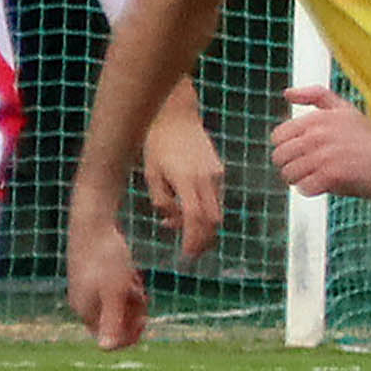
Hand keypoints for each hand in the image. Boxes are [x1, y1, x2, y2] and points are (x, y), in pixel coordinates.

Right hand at [65, 214, 145, 349]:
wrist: (95, 223)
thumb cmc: (107, 258)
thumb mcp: (116, 291)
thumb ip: (112, 320)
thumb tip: (106, 350)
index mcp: (86, 311)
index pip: (110, 341)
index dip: (131, 335)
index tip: (144, 316)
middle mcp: (84, 303)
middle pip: (117, 324)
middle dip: (134, 312)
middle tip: (139, 292)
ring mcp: (89, 289)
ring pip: (120, 306)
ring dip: (133, 298)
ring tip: (133, 280)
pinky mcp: (96, 276)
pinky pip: (118, 291)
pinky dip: (129, 285)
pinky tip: (132, 273)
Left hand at [141, 88, 225, 259]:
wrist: (176, 116)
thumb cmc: (157, 143)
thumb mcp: (151, 174)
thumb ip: (161, 200)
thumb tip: (170, 220)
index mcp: (188, 180)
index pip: (197, 218)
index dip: (193, 240)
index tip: (186, 254)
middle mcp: (208, 180)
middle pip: (213, 220)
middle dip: (203, 239)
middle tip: (190, 251)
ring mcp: (217, 175)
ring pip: (217, 211)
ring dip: (203, 226)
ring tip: (183, 230)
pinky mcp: (218, 171)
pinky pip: (216, 199)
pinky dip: (205, 211)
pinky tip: (188, 210)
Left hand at [270, 85, 370, 200]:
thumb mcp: (345, 109)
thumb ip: (315, 96)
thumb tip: (287, 93)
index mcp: (317, 119)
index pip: (277, 137)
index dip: (288, 148)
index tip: (303, 153)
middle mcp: (318, 135)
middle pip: (280, 157)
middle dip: (292, 166)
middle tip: (311, 168)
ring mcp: (324, 156)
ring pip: (289, 174)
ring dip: (301, 180)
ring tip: (320, 177)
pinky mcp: (332, 176)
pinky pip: (303, 188)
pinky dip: (312, 190)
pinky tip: (327, 185)